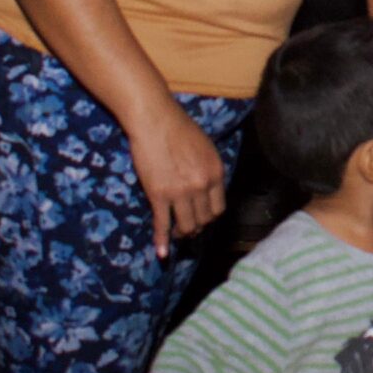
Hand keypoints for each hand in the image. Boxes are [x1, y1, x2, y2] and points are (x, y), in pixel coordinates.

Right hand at [126, 104, 227, 258]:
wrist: (154, 119)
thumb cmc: (179, 128)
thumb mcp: (205, 148)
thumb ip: (208, 170)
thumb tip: (206, 190)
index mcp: (216, 173)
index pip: (218, 208)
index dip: (210, 217)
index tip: (202, 218)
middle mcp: (202, 186)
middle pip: (203, 220)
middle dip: (196, 226)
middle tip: (188, 227)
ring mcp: (180, 192)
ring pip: (186, 225)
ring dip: (182, 233)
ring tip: (177, 233)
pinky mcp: (159, 195)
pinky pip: (162, 223)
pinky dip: (162, 241)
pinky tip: (162, 253)